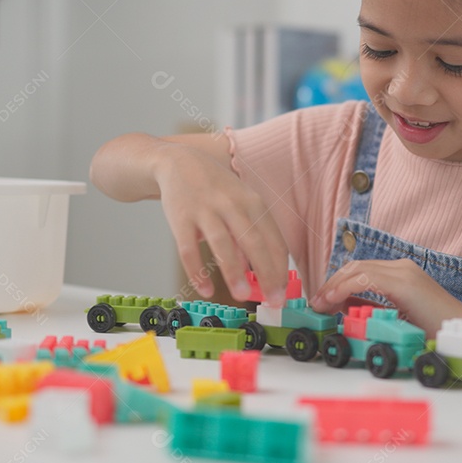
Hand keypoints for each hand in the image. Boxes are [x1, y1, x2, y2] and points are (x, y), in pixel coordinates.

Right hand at [155, 143, 289, 304]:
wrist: (177, 162)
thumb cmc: (215, 188)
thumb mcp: (239, 204)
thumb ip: (248, 237)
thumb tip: (256, 274)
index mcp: (253, 203)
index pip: (274, 240)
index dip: (280, 269)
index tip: (283, 293)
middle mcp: (232, 205)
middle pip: (254, 243)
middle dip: (267, 274)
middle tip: (273, 300)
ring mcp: (205, 210)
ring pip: (223, 245)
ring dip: (234, 273)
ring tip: (242, 296)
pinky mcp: (181, 218)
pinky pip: (188, 250)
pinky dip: (196, 272)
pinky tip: (205, 290)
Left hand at [310, 258, 461, 331]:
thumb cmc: (434, 327)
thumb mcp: (397, 314)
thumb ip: (375, 307)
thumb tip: (346, 307)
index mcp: (400, 272)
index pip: (360, 269)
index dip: (338, 283)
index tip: (323, 300)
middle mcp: (401, 266)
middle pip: (355, 266)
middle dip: (332, 283)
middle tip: (317, 302)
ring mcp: (403, 272)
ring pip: (357, 269)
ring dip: (334, 286)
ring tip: (321, 303)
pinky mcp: (404, 283)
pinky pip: (365, 279)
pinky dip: (345, 288)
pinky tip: (334, 301)